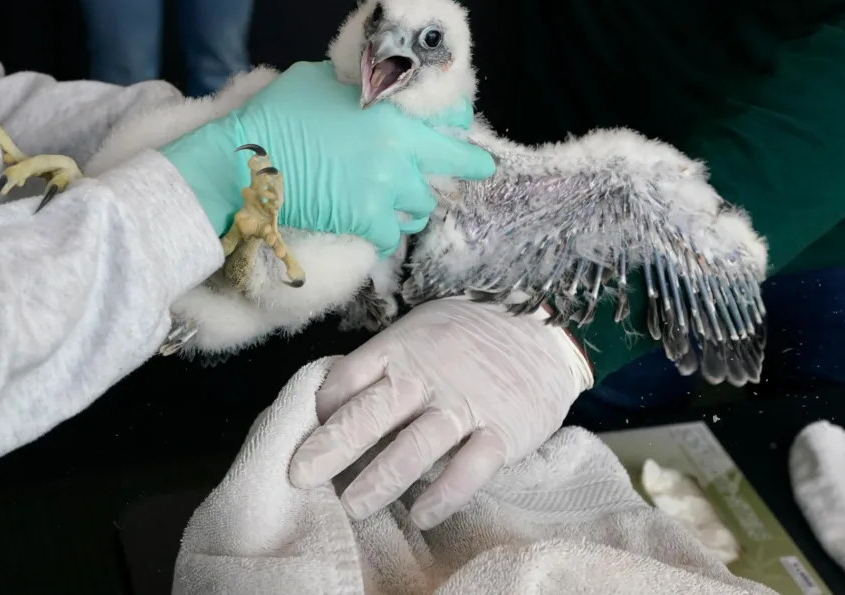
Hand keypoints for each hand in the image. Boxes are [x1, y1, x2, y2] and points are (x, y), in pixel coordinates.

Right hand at [159, 61, 493, 253]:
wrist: (245, 162)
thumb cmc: (274, 115)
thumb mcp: (317, 79)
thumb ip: (353, 84)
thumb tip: (363, 84)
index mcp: (391, 113)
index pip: (451, 122)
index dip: (461, 130)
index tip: (467, 140)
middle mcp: (397, 151)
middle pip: (447, 170)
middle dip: (455, 172)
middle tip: (469, 175)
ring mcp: (384, 188)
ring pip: (420, 207)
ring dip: (409, 206)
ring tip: (394, 204)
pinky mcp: (365, 220)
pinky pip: (392, 237)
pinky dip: (383, 236)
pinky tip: (372, 230)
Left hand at [288, 297, 592, 528]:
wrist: (544, 328)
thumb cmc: (469, 335)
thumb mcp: (419, 330)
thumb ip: (382, 363)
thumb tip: (334, 402)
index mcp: (402, 348)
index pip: (348, 378)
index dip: (323, 408)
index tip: (310, 433)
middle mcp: (428, 376)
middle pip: (370, 414)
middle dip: (331, 447)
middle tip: (300, 476)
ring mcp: (465, 405)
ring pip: (414, 447)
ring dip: (378, 480)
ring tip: (351, 506)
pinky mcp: (502, 431)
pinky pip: (469, 469)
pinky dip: (444, 495)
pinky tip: (421, 515)